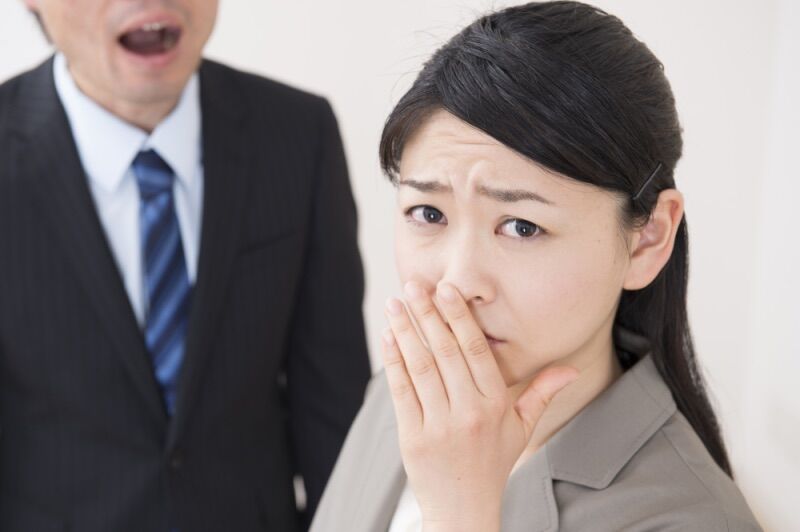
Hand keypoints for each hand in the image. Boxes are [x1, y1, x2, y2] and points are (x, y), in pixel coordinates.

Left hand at [382, 281, 578, 531]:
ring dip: (405, 331)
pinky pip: (401, 392)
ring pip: (420, 366)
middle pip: (445, 351)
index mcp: (496, 404)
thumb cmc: (493, 463)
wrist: (464, 511)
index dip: (459, 316)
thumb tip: (571, 369)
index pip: (475, 350)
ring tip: (395, 304)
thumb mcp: (522, 428)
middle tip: (414, 284)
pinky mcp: (414, 439)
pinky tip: (388, 337)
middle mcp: (469, 413)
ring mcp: (439, 426)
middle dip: (427, 314)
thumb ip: (542, 394)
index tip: (446, 289)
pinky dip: (393, 362)